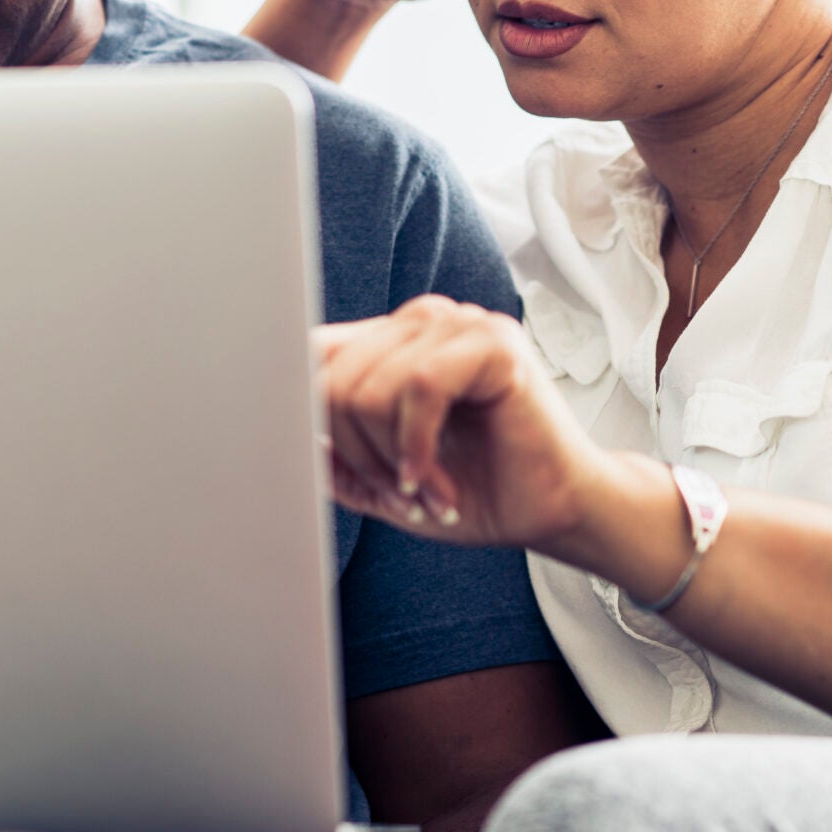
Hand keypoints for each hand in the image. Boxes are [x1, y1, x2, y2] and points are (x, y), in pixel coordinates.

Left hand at [314, 296, 608, 553]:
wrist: (552, 511)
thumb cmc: (475, 490)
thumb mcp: (383, 479)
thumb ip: (332, 456)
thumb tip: (279, 438)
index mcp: (394, 339)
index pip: (313, 354)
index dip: (309, 418)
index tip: (340, 472)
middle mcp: (424, 321)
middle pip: (332, 379)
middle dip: (356, 454)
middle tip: (396, 492)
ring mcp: (461, 324)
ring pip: (371, 387)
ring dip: (389, 459)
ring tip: (422, 489)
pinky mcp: (494, 344)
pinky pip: (418, 387)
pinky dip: (416, 449)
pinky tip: (433, 481)